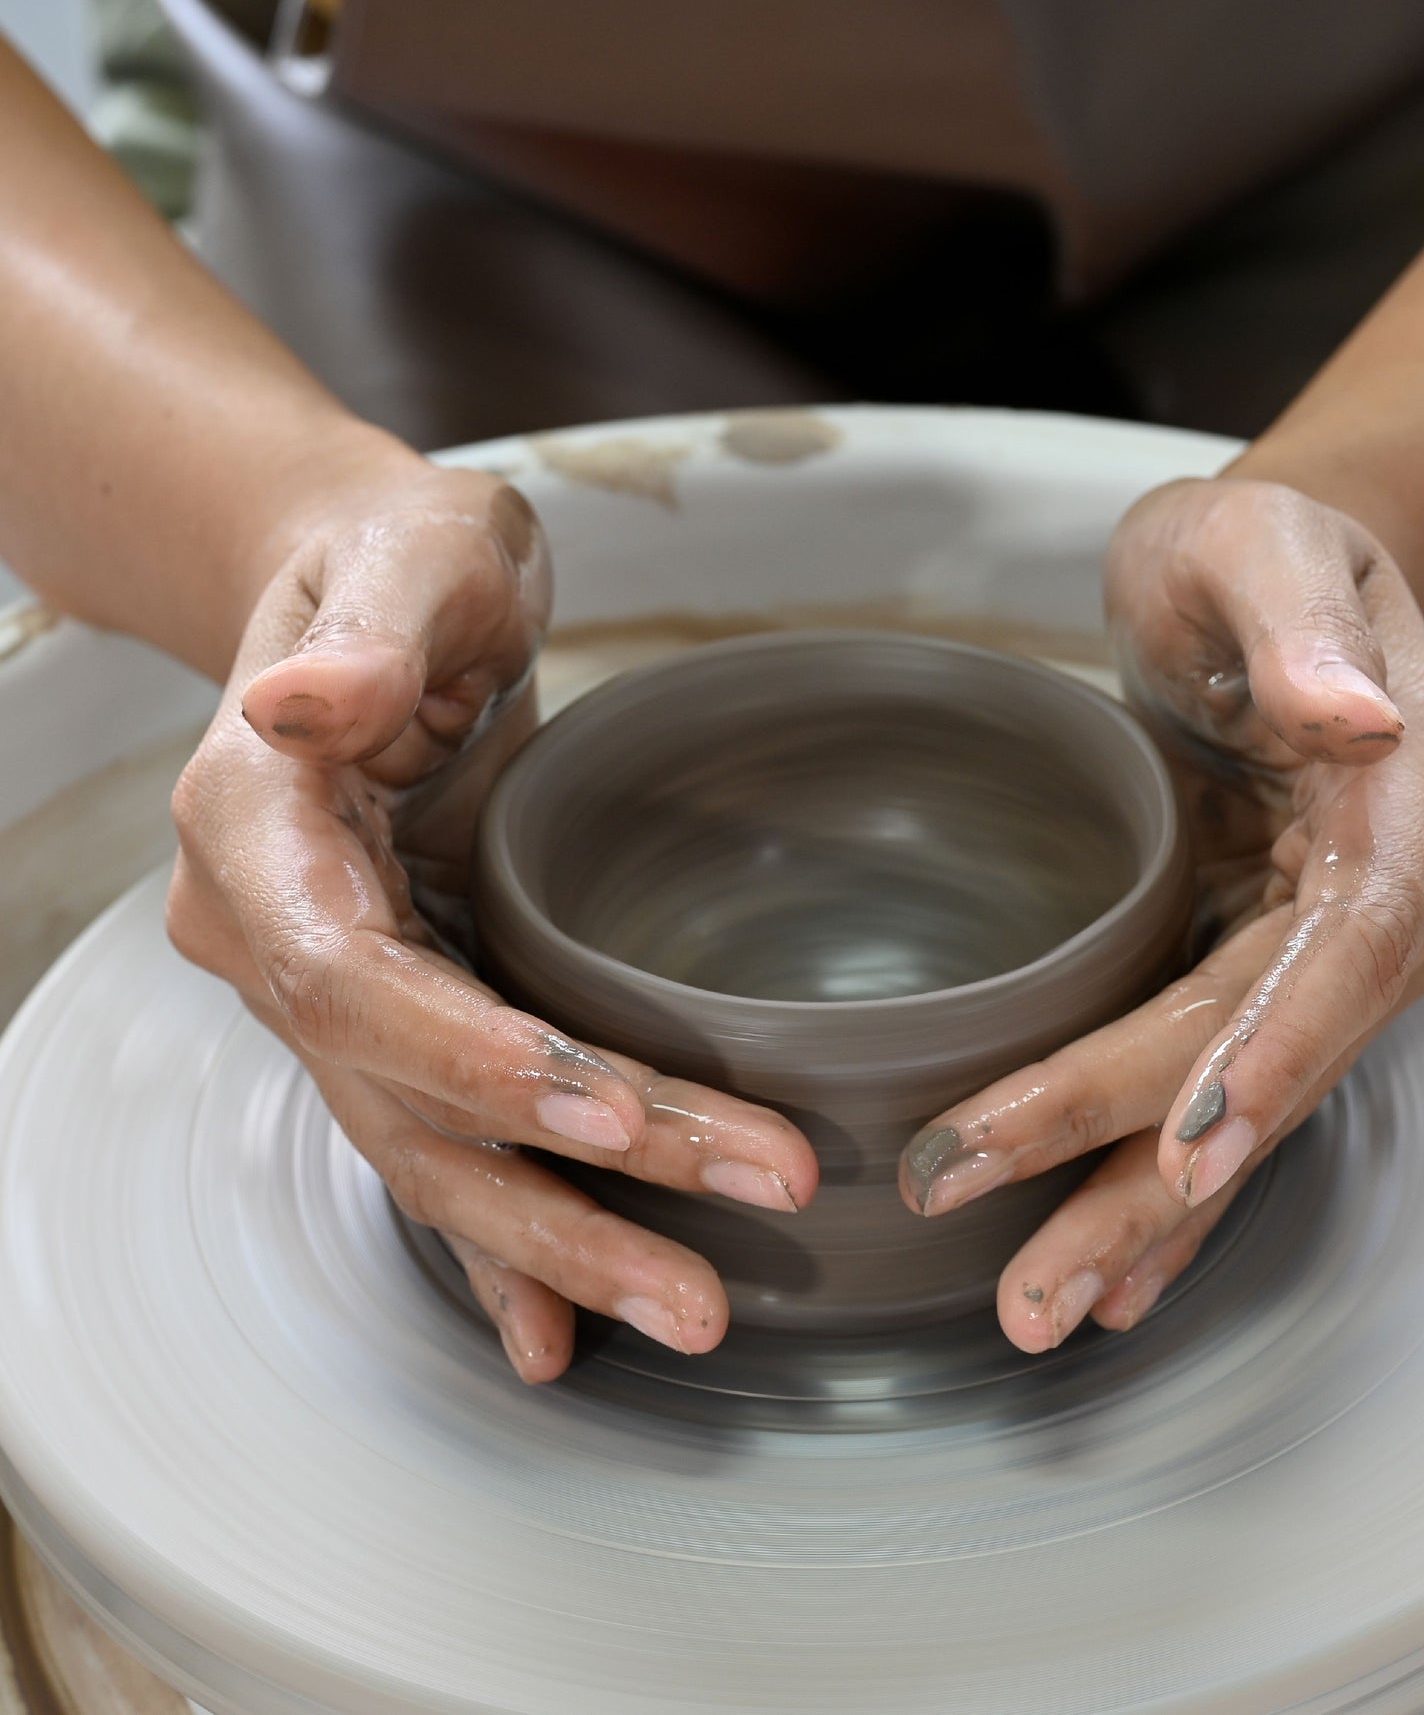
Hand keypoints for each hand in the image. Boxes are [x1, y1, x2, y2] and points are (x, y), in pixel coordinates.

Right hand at [165, 459, 817, 1380]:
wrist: (362, 591)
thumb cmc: (396, 557)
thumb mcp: (407, 554)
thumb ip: (369, 637)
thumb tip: (299, 703)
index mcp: (256, 830)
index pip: (356, 979)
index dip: (474, 1057)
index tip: (611, 1113)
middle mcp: (277, 935)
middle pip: (414, 1100)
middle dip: (562, 1199)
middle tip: (703, 1284)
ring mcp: (334, 989)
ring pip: (436, 1149)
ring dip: (559, 1246)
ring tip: (689, 1315)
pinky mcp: (401, 1009)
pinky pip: (448, 1139)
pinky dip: (505, 1241)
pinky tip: (561, 1332)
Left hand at [898, 478, 1423, 1351]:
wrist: (1279, 589)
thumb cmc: (1259, 549)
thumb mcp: (1261, 537)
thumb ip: (1302, 619)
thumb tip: (1358, 715)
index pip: (1360, 937)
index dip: (1277, 1047)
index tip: (1180, 1143)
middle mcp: (1417, 885)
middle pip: (1285, 1049)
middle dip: (1154, 1168)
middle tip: (1032, 1278)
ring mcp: (1362, 944)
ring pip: (1254, 1098)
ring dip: (1150, 1213)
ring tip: (1044, 1306)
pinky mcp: (1294, 970)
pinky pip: (1238, 1089)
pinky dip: (1174, 1187)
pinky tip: (1116, 1274)